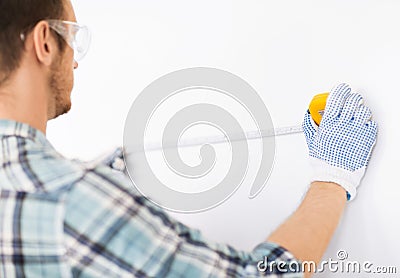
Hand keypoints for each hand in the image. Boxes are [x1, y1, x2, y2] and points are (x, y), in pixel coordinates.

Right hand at [302, 83, 377, 200]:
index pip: (336, 98)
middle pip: (352, 101)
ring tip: (358, 114)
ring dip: (361, 110)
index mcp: (329, 123)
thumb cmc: (323, 160)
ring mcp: (357, 131)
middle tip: (352, 99)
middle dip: (352, 98)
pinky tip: (363, 127)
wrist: (335, 174)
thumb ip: (311, 124)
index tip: (342, 88)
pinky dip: (368, 123)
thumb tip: (309, 114)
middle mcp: (343, 124)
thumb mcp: (312, 139)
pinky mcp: (367, 139)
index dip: (340, 90)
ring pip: (364, 111)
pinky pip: (372, 124)